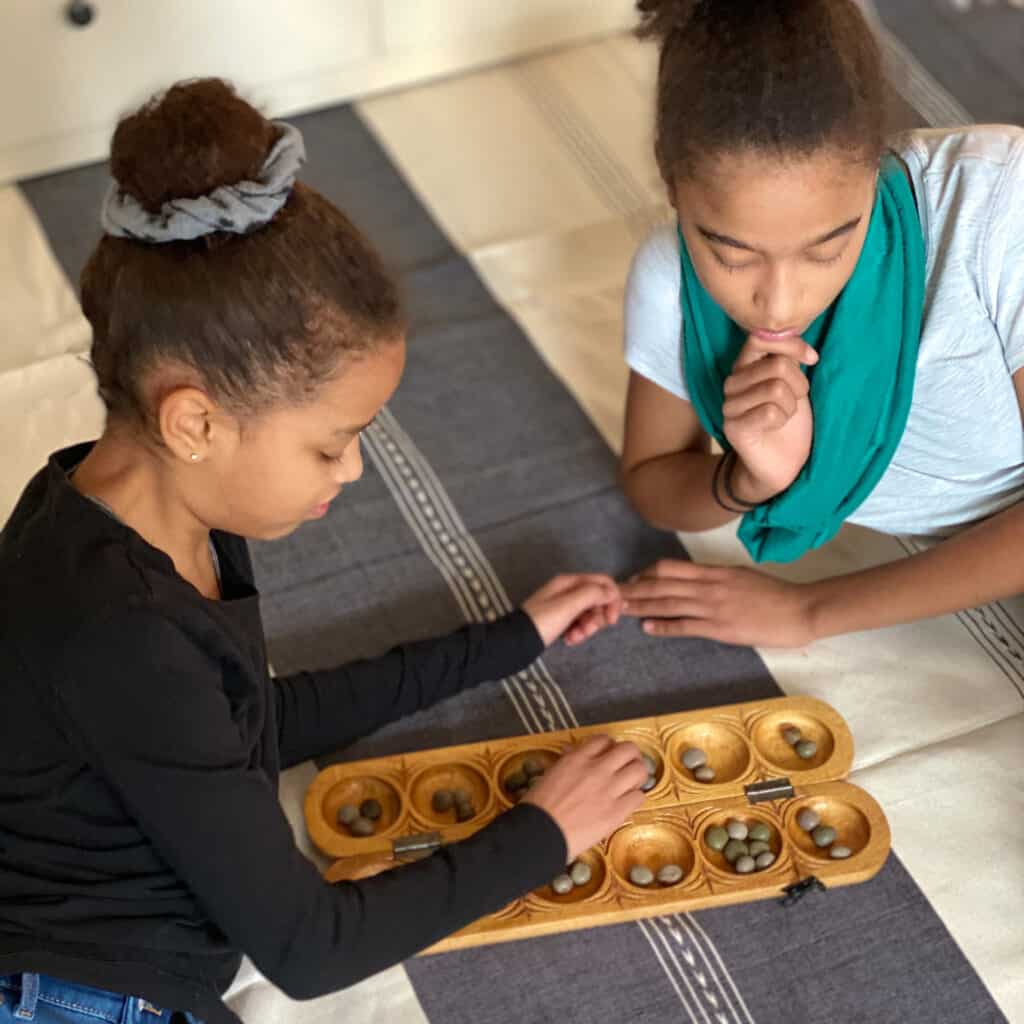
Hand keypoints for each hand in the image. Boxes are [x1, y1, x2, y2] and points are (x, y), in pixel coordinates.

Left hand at [522, 574, 621, 646]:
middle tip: (588, 630)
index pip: (603, 582)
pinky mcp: (562, 619)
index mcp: (570, 581)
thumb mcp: (568, 605)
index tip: (612, 619)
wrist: (516, 643)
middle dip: (598, 617)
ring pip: (590, 613)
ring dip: (588, 628)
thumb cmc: (541, 622)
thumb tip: (611, 591)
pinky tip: (570, 640)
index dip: (612, 599)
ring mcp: (565, 605)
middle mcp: (568, 590)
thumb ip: (592, 594)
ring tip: (574, 638)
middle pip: (598, 599)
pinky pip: (580, 623)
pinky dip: (579, 633)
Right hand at [522, 736, 646, 859]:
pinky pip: (638, 797)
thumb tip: (572, 754)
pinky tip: (627, 802)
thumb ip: (567, 762)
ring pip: (639, 770)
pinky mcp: (616, 812)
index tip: (609, 753)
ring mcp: (609, 790)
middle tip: (628, 764)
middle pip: (628, 749)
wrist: (541, 834)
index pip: (603, 739)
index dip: (609, 746)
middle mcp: (596, 769)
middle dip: (631, 756)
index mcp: (577, 758)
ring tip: (631, 783)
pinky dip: (635, 798)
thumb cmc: (539, 808)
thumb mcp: (550, 775)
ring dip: (637, 775)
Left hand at [620, 559, 815, 647]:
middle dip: (633, 589)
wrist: (800, 609)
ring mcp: (713, 607)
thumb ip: (714, 577)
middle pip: (661, 584)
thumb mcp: (739, 576)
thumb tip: (692, 580)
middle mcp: (709, 585)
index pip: (670, 567)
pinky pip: (685, 626)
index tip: (632, 579)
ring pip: (668, 603)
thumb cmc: (773, 594)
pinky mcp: (720, 628)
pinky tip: (646, 627)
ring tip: (619, 609)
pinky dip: (663, 626)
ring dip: (641, 606)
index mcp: (714, 571)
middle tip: (610, 593)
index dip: (646, 573)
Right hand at [722, 334, 816, 500]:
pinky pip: (770, 412)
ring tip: (785, 415)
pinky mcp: (734, 427)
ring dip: (791, 405)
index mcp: (745, 367)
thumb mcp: (793, 383)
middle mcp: (732, 383)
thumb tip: (794, 333)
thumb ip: (788, 358)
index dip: (791, 344)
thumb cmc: (790, 421)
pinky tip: (775, 428)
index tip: (812, 360)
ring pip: (776, 388)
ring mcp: (730, 406)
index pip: (759, 338)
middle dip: (799, 384)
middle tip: (796, 400)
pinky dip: (782, 420)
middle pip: (777, 365)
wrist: (783, 463)